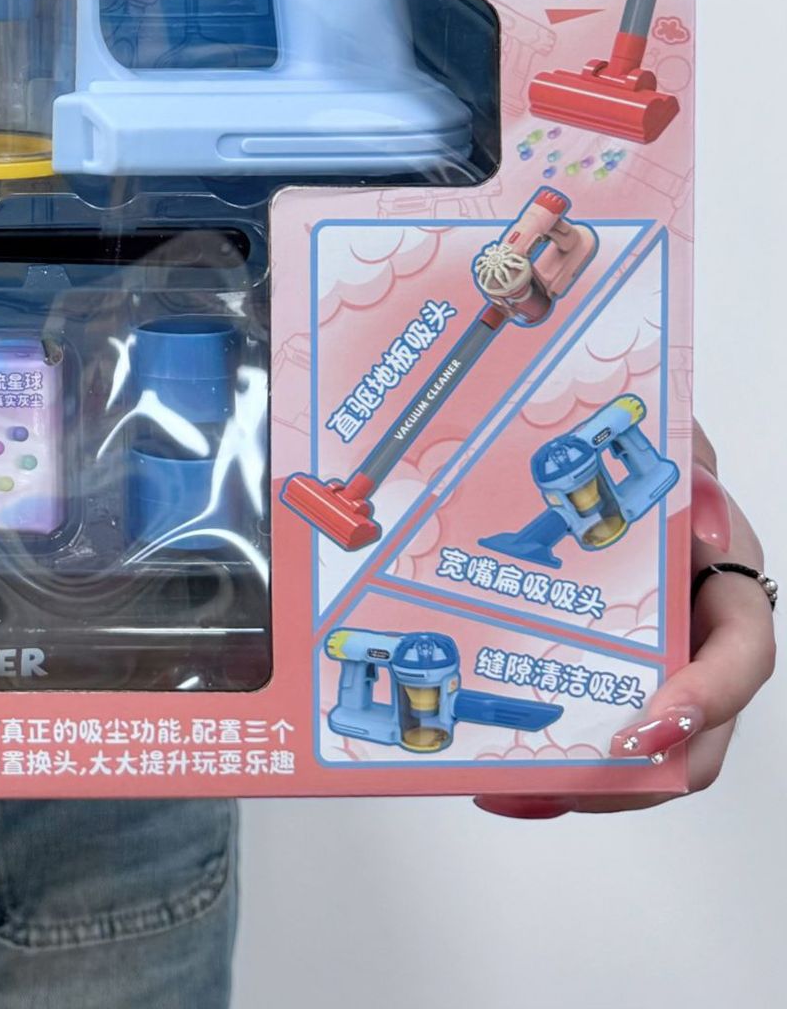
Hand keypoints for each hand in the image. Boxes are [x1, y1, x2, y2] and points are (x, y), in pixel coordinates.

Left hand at [478, 426, 773, 815]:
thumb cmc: (655, 469)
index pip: (743, 658)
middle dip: (635, 778)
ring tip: (509, 791)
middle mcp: (699, 645)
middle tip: (567, 785)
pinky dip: (549, 766)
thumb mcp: (679, 445)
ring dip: (582, 785)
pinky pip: (589, 737)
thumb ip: (689, 450)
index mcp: (727, 592)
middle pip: (694, 740)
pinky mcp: (602, 683)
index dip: (706, 698)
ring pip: (639, 756)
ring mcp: (653, 671)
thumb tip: (695, 491)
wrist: (613, 475)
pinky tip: (495, 780)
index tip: (650, 726)